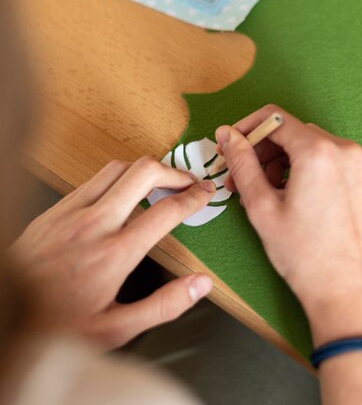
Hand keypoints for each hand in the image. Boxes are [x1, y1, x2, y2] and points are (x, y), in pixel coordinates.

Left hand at [10, 157, 214, 348]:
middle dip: (174, 171)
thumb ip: (163, 305)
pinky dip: (117, 177)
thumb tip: (201, 284)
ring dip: (145, 169)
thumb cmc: (54, 327)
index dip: (194, 197)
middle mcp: (95, 224)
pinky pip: (93, 179)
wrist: (5, 314)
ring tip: (159, 182)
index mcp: (115, 253)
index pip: (166, 210)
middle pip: (144, 172)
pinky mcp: (55, 210)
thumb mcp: (115, 330)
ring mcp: (72, 212)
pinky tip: (122, 193)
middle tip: (187, 182)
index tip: (205, 193)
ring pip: (118, 167)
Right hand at [215, 105, 361, 346]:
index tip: (230, 146)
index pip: (274, 118)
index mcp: (319, 151)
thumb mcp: (261, 206)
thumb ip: (242, 162)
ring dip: (281, 162)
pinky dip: (304, 170)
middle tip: (240, 179)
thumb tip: (227, 134)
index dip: (246, 129)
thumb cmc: (304, 255)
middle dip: (262, 151)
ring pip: (309, 147)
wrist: (349, 294)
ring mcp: (359, 165)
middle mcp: (345, 150)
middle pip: (291, 132)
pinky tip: (291, 198)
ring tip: (264, 194)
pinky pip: (328, 161)